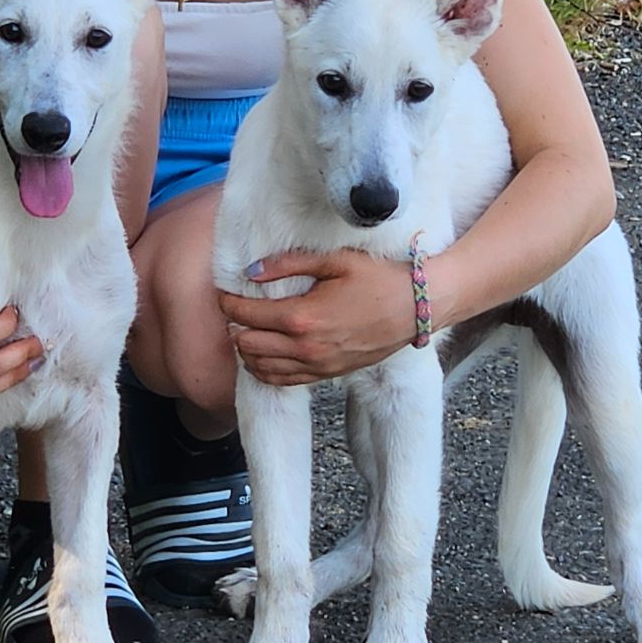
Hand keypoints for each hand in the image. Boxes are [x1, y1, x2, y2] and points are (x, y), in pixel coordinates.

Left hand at [217, 249, 417, 385]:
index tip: (224, 292)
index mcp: (302, 317)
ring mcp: (316, 365)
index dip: (228, 303)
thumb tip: (251, 271)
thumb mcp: (334, 260)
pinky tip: (263, 355)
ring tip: (247, 330)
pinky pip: (283, 382)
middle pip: (246, 345)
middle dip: (234, 327)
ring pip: (260, 368)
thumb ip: (289, 263)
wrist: (417, 308)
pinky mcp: (327, 375)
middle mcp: (305, 347)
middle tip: (235, 311)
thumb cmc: (379, 278)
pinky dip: (265, 371)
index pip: (246, 315)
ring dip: (246, 351)